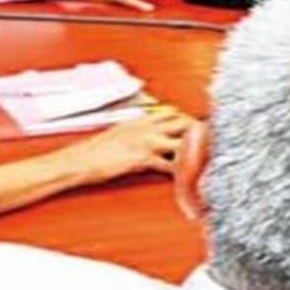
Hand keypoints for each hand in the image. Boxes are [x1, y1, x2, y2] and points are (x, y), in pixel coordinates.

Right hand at [58, 107, 193, 184]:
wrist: (82, 160)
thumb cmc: (97, 149)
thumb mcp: (120, 132)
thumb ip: (138, 131)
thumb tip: (150, 135)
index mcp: (140, 120)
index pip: (172, 112)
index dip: (186, 119)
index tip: (196, 127)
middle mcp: (146, 128)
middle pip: (182, 123)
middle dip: (196, 132)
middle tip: (206, 143)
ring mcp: (146, 142)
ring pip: (181, 141)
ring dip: (192, 151)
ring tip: (201, 159)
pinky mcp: (143, 159)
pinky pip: (169, 165)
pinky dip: (179, 171)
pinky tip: (185, 176)